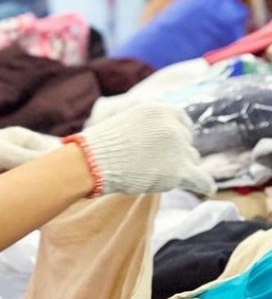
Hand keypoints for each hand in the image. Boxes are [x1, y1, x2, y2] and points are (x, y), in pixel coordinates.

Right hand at [66, 102, 215, 196]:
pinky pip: (202, 180)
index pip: (183, 122)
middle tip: (155, 162)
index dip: (176, 135)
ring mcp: (178, 149)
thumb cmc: (102, 145)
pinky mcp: (179, 172)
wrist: (93, 162)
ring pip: (192, 159)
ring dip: (180, 167)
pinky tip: (204, 188)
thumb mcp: (128, 122)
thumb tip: (162, 141)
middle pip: (187, 142)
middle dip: (175, 151)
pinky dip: (203, 185)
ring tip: (157, 175)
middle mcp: (174, 127)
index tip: (166, 145)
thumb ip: (149, 127)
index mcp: (161, 110)